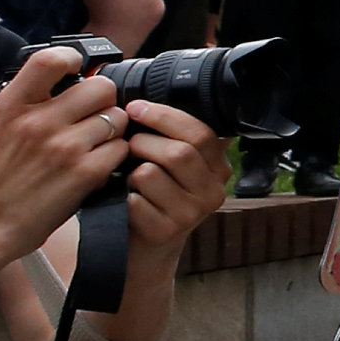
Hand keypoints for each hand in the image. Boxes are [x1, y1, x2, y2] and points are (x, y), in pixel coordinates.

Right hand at [0, 51, 133, 268]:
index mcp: (7, 106)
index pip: (51, 60)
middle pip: (100, 87)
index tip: (72, 70)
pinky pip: (121, 148)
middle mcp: (39, 123)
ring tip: (93, 139)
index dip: (70, 60)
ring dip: (110, 127)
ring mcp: (65, 148)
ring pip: (116, 117)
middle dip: (99, 97)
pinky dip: (114, 154)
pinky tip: (97, 162)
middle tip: (89, 111)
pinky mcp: (85, 174)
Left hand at [116, 103, 231, 249]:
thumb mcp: (174, 166)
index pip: (201, 132)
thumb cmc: (153, 196)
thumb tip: (155, 94)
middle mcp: (213, 191)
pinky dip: (121, 197)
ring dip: (129, 172)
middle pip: (179, 152)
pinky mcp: (166, 232)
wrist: (144, 246)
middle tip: (127, 143)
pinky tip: (124, 201)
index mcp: (218, 167)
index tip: (135, 108)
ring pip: (150, 174)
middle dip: (142, 142)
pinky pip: (134, 201)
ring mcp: (192, 214)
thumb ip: (177, 137)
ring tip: (127, 177)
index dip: (164, 116)